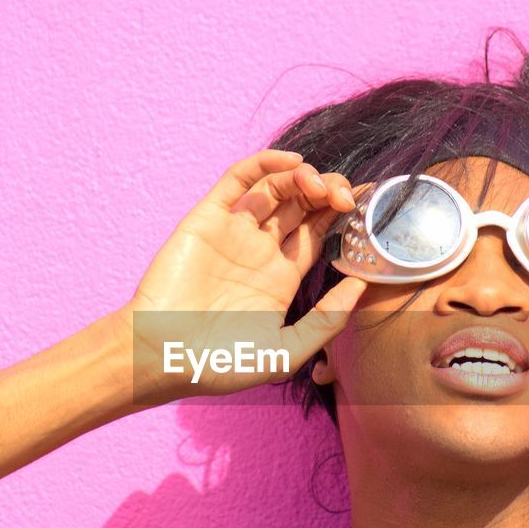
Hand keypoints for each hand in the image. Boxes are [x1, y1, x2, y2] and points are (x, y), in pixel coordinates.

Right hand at [119, 149, 365, 403]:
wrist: (162, 358)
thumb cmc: (220, 365)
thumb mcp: (286, 352)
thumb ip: (326, 321)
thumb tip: (362, 286)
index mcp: (281, 278)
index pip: (319, 234)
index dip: (342, 218)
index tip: (366, 210)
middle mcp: (260, 251)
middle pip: (303, 206)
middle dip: (329, 193)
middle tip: (347, 196)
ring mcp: (234, 232)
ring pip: (276, 188)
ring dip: (303, 177)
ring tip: (320, 183)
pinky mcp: (208, 219)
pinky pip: (239, 180)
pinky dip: (265, 164)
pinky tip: (292, 162)